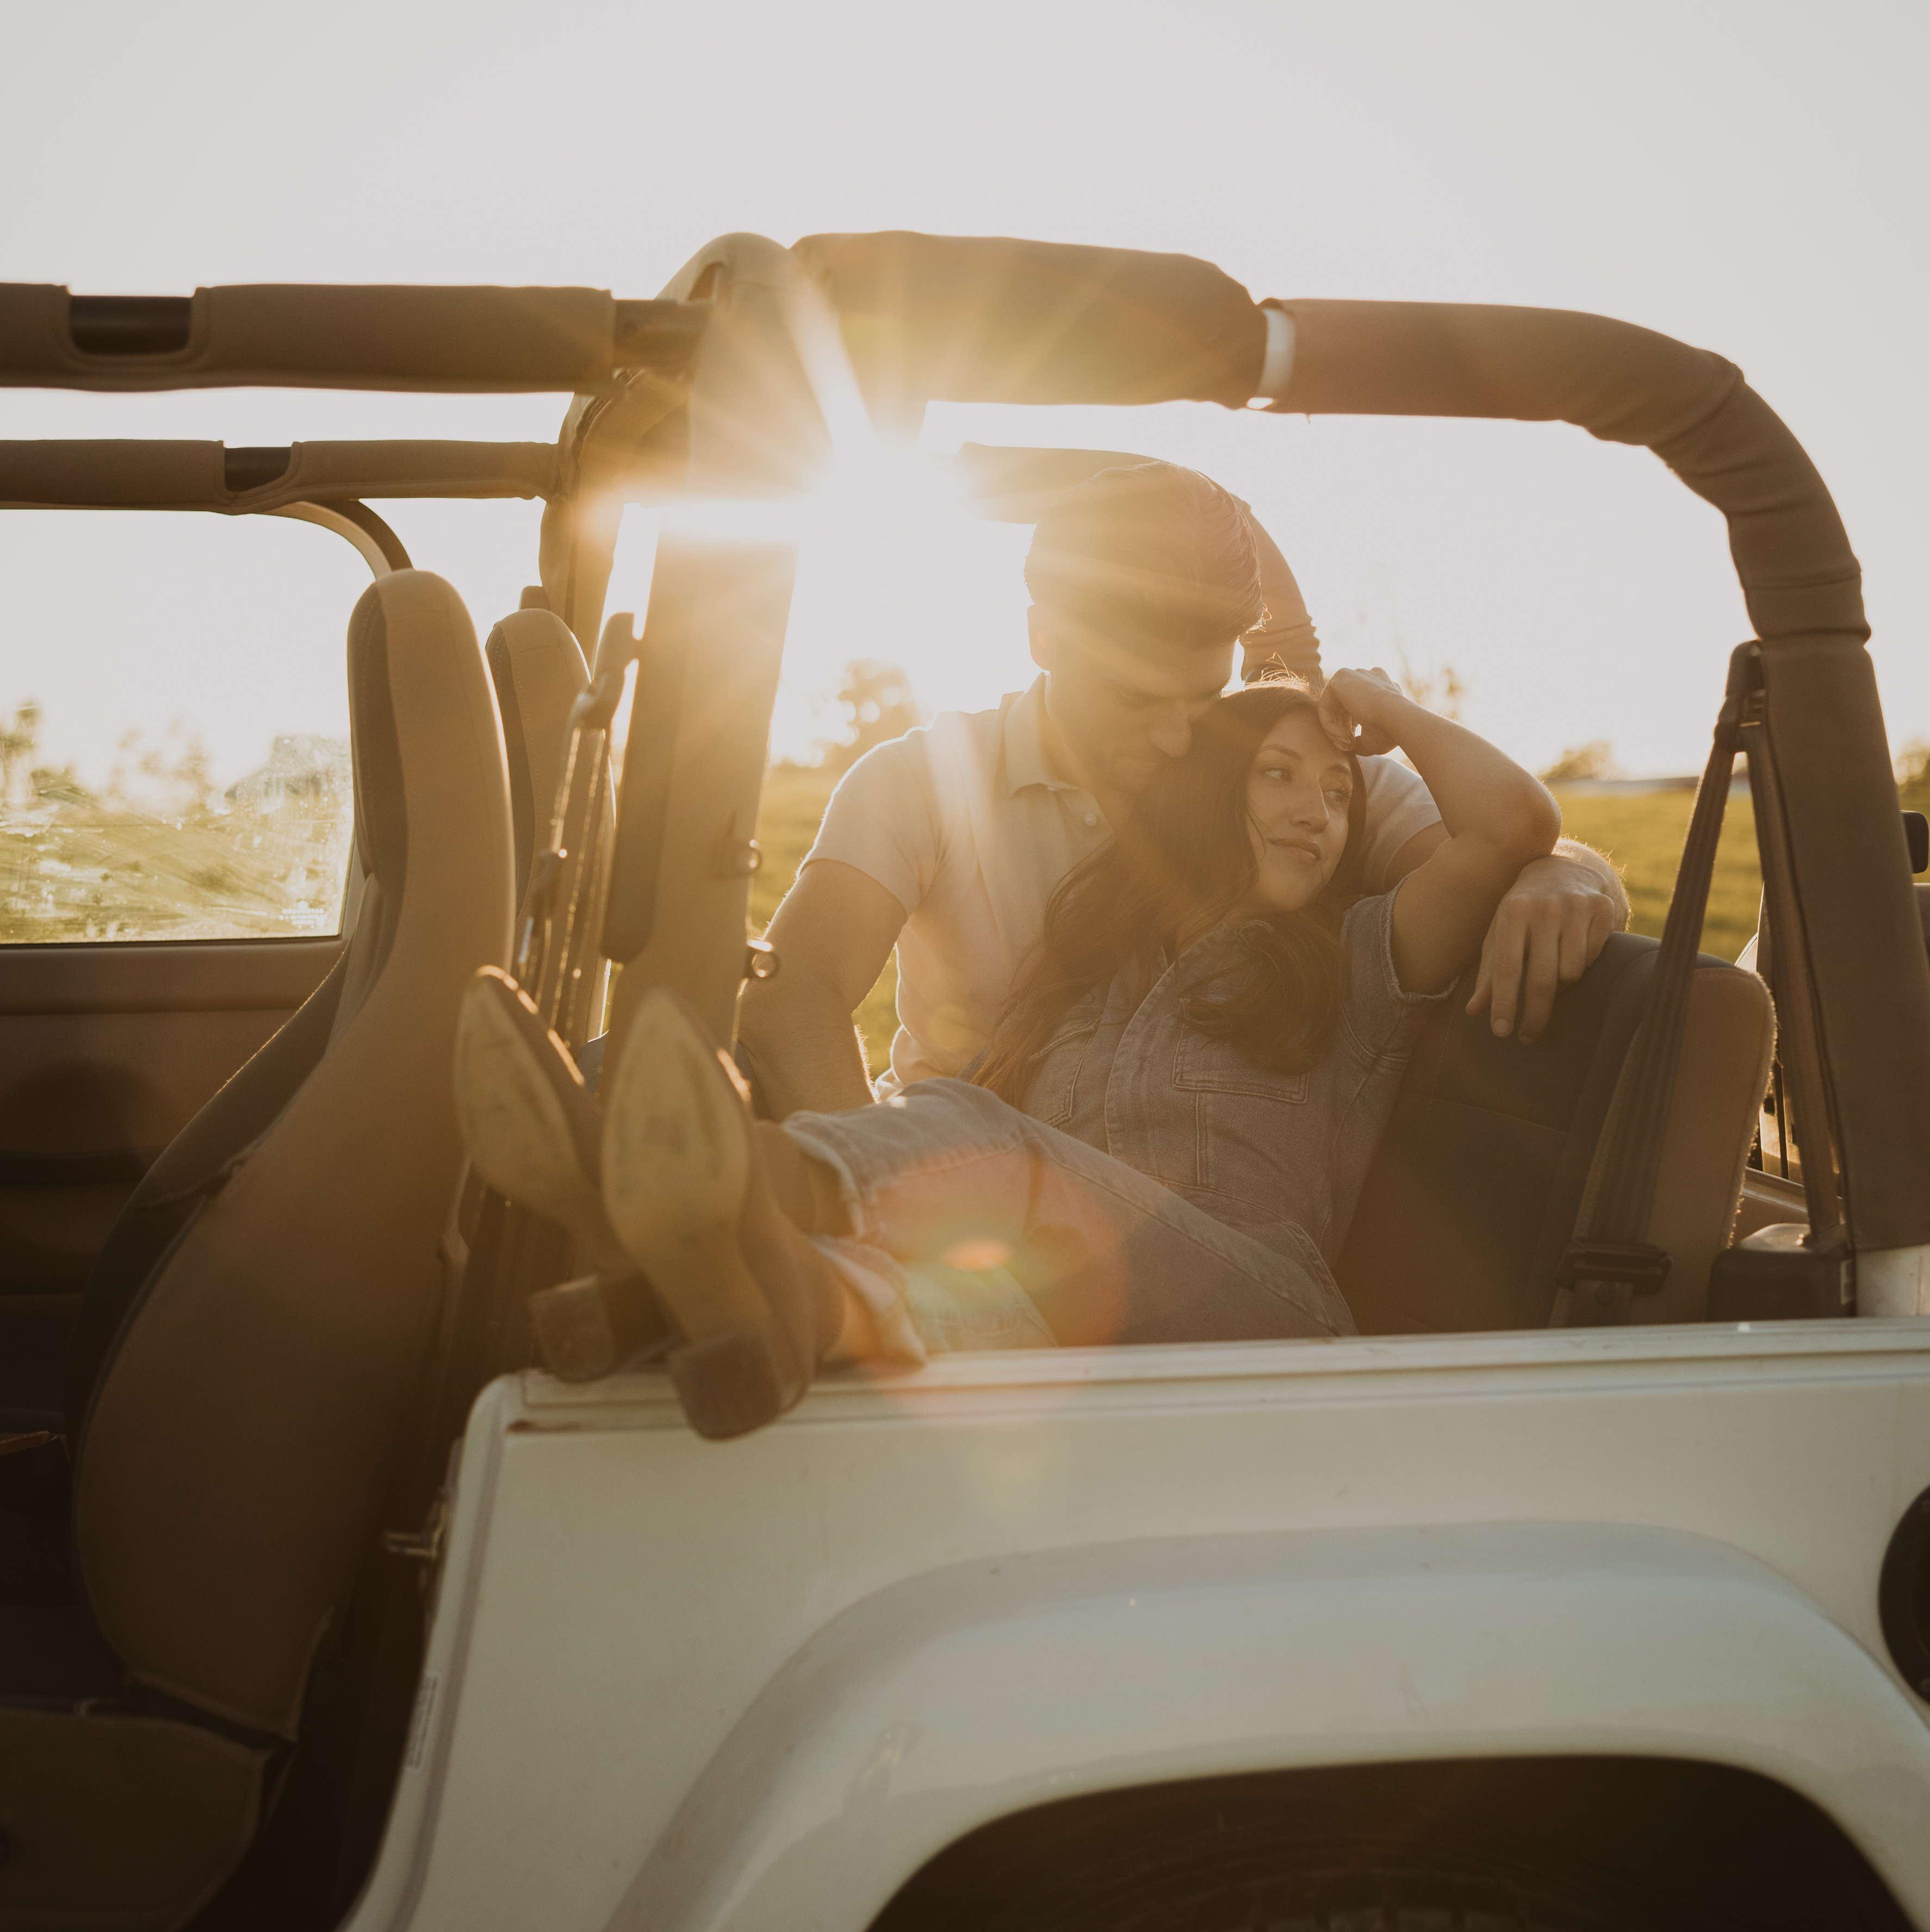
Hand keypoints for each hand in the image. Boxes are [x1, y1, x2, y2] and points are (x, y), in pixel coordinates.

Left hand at [1318, 666, 1403, 756]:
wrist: (1397, 718)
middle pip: (1341, 707)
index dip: (1350, 728)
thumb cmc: (1389, 731)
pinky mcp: (1340, 678)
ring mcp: (1353, 675)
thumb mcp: (1373, 738)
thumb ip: (1360, 738)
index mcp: (1379, 687)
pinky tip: (1342, 736)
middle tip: (1347, 746)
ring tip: (1345, 744)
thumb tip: (1350, 746)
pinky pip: (1324, 705)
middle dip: (1341, 729)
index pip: (1354, 708)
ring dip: (1334, 730)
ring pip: (1331, 707)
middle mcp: (1366, 677)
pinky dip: (1328, 724)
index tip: (1353, 744)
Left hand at [1466, 852, 1620, 1041]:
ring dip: (1560, 988)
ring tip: (1550, 982)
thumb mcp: (1499, 935)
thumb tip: (1473, 1011)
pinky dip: (1582, 967)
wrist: (1560, 871)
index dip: (1504, 1003)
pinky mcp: (1603, 908)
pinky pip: (1593, 959)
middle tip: (1527, 1037)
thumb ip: (1487, 973)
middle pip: (1542, 978)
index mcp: (1512, 912)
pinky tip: (1572, 958)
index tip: (1501, 1032)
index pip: (1507, 967)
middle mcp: (1545, 908)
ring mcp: (1576, 907)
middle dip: (1534, 1014)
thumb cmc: (1521, 913)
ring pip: (1571, 973)